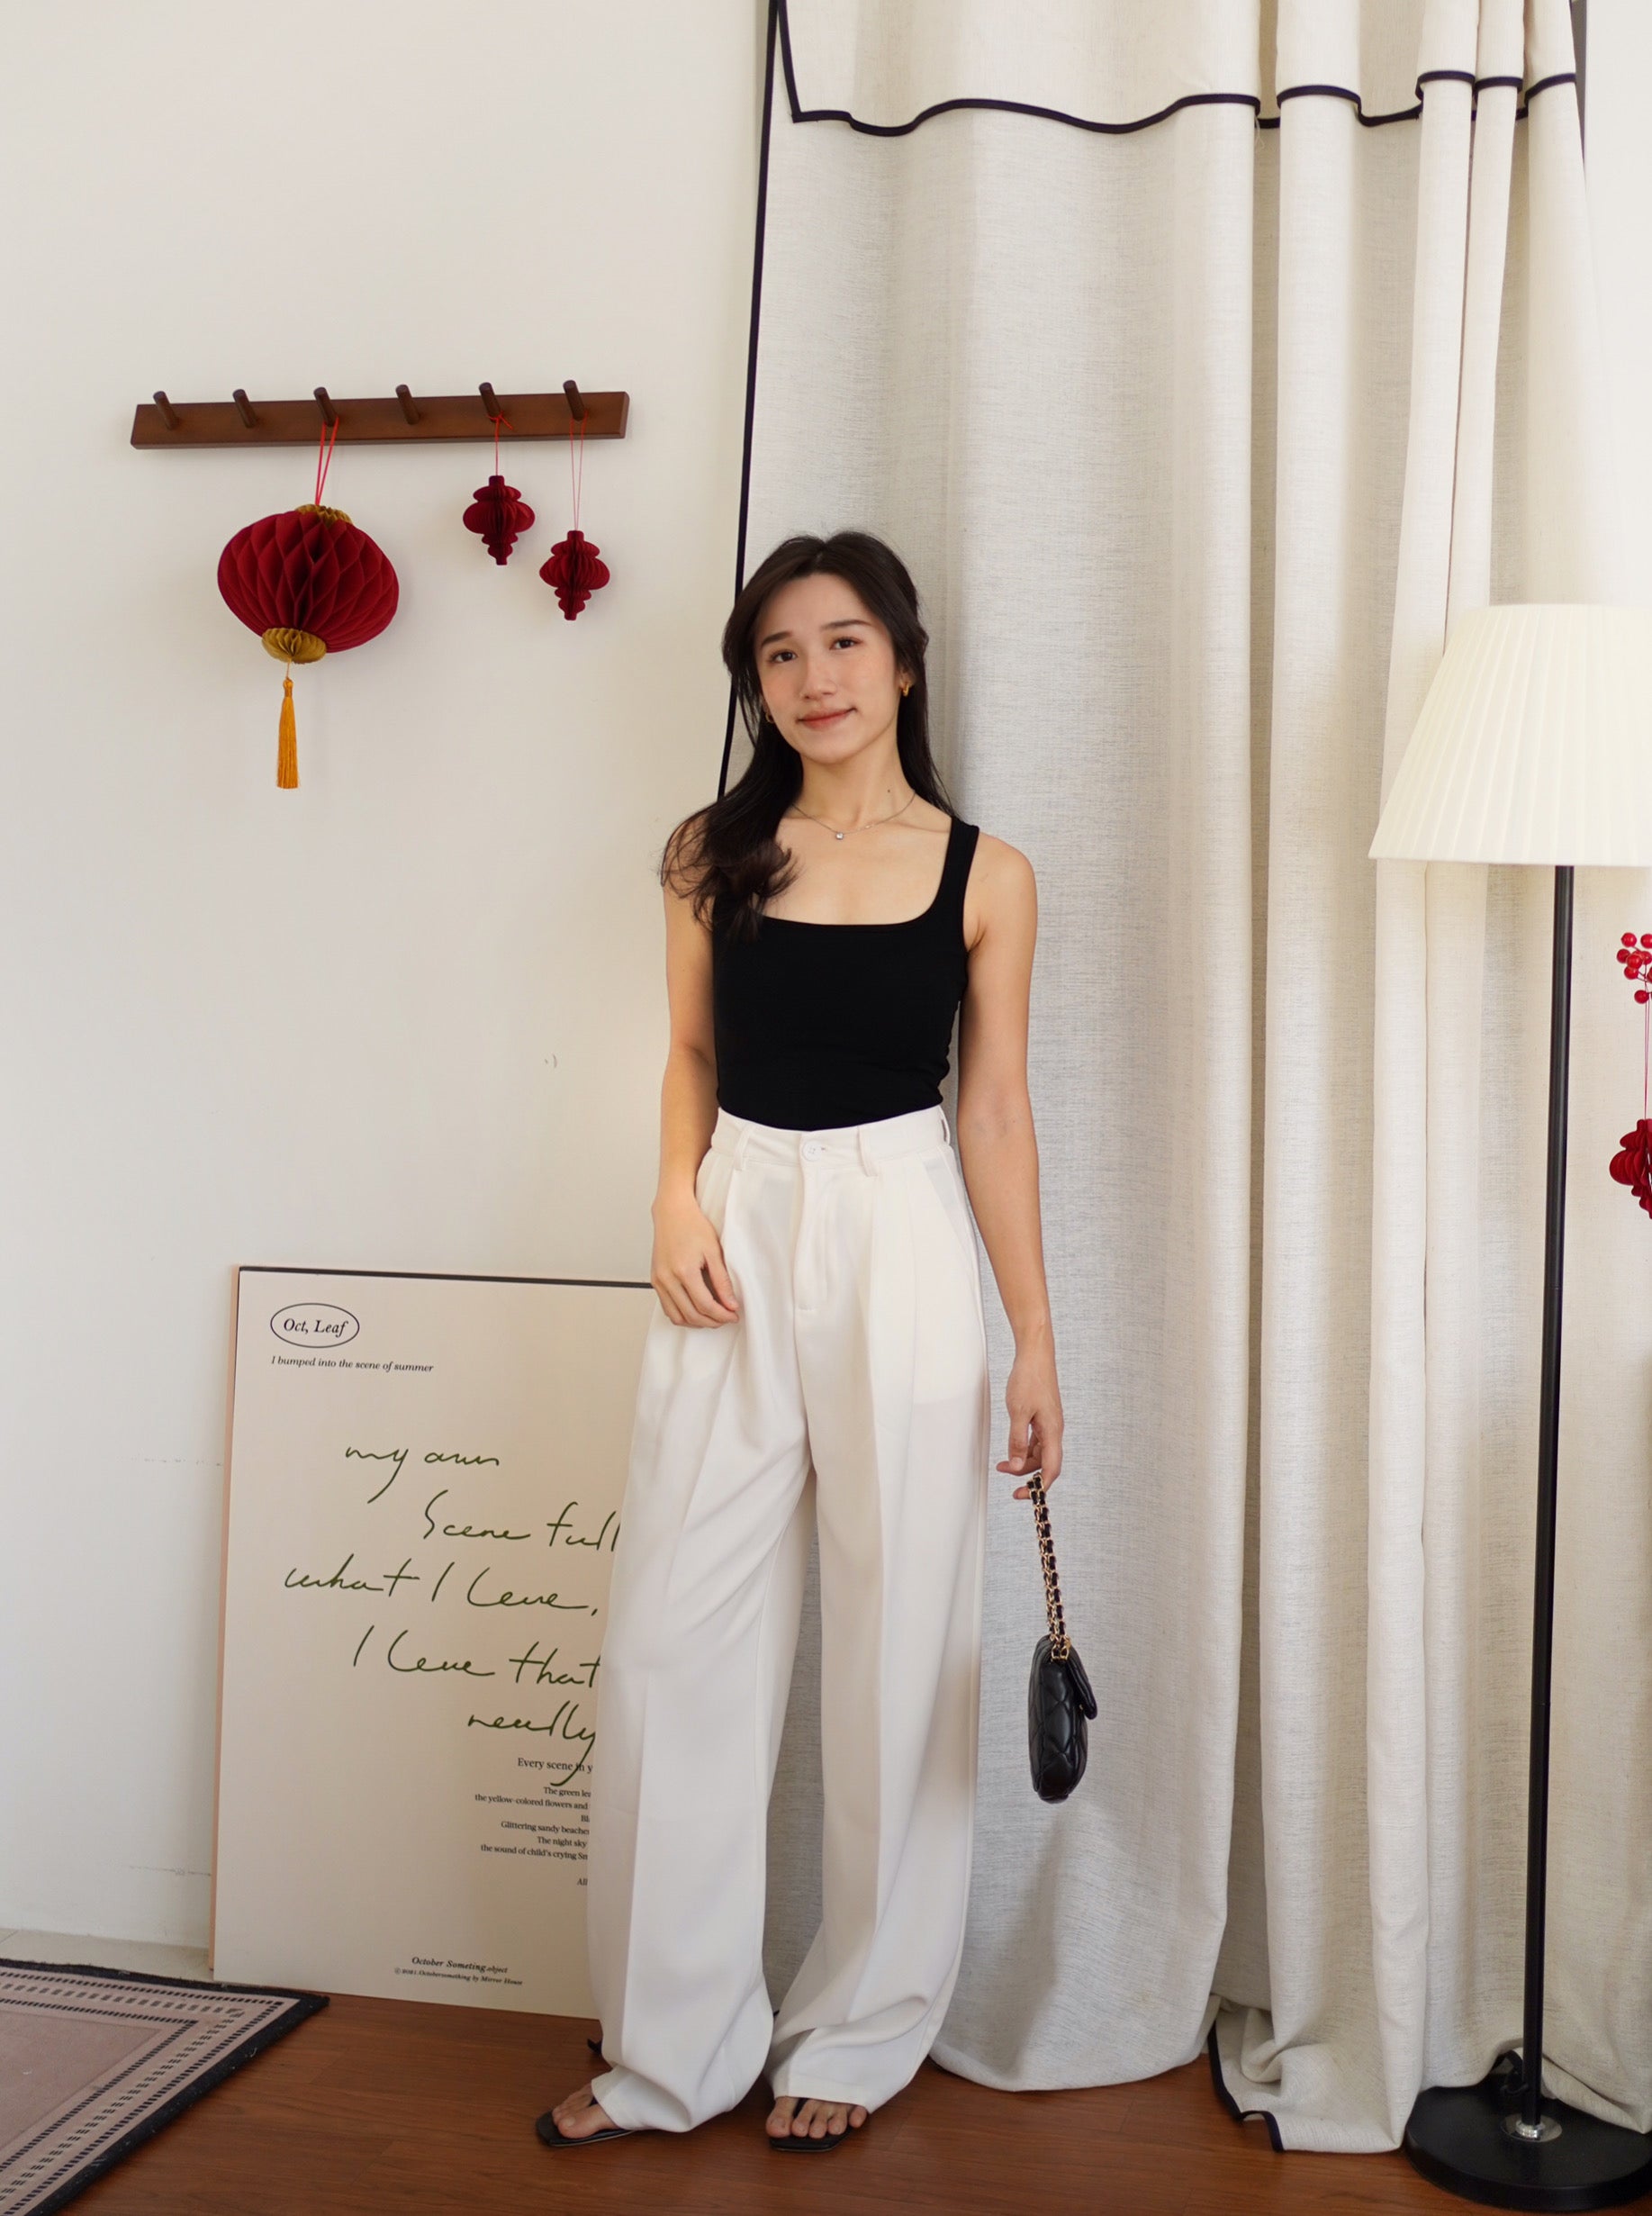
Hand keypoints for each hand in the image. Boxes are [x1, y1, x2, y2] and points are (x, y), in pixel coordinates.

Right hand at [649, 1190, 739, 1327]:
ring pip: (677, 1316)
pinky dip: (682, 1314)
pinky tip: (696, 1310)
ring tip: (713, 1317)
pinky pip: (667, 1307)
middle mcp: (667, 1278)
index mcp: (684, 1271)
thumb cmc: (693, 1226)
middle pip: (691, 1314)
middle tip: (726, 1318)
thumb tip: (730, 1305)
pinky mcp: (655, 1280)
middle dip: (711, 1321)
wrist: (672, 1213)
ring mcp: (659, 1281)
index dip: (722, 1315)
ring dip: (696, 1322)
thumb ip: (722, 1281)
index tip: (734, 1315)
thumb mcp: (714, 1251)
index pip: (705, 1305)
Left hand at [996, 1341, 1062, 1497]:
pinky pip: (1036, 1441)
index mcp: (1053, 1431)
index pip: (1051, 1469)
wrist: (1035, 1355)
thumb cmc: (1029, 1379)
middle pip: (1045, 1463)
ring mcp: (1050, 1423)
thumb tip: (1016, 1465)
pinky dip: (1024, 1449)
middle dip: (1028, 1475)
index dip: (1039, 1487)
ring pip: (1040, 1453)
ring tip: (1003, 1465)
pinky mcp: (1044, 1417)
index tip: (1024, 1495)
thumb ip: (1017, 1440)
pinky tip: (1012, 1450)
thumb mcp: (1018, 1412)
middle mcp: (1054, 1430)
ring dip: (1023, 1462)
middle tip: (1009, 1483)